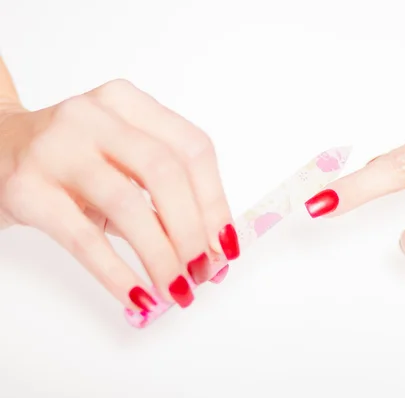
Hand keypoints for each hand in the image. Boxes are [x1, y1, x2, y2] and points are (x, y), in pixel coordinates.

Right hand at [0, 79, 238, 310]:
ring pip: (127, 205)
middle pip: (165, 173)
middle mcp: (94, 115)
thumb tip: (212, 252)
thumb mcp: (122, 162)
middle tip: (202, 273)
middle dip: (192, 231)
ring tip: (176, 289)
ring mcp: (56, 148)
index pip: (193, 148)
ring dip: (161, 256)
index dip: (216, 201)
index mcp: (128, 103)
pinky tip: (137, 297)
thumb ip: (166, 197)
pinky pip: (83, 238)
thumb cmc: (73, 162)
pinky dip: (117, 273)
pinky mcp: (26, 187)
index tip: (226, 246)